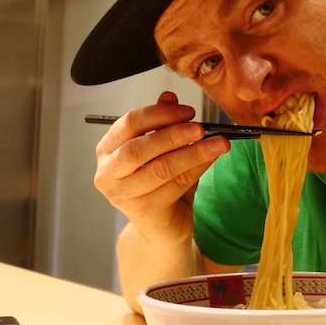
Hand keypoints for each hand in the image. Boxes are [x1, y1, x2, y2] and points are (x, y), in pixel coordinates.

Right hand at [93, 91, 228, 246]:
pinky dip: (197, 169)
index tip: (188, 110)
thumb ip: (163, 124)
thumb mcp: (163, 151)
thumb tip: (169, 96)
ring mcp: (123, 196)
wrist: (162, 228)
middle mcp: (107, 173)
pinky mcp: (144, 212)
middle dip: (173, 134)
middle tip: (200, 127)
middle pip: (139, 148)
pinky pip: (175, 186)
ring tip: (218, 143)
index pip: (129, 123)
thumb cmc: (161, 185)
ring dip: (193, 152)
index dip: (160, 114)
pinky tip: (212, 159)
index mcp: (107, 150)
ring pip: (160, 168)